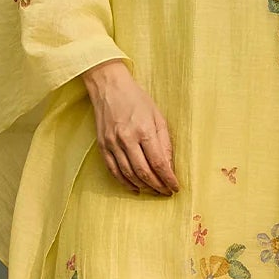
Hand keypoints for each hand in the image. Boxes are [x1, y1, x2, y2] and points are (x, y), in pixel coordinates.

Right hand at [82, 59, 178, 194]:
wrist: (109, 86)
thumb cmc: (137, 99)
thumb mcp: (158, 116)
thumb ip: (164, 142)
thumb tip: (169, 166)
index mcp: (144, 130)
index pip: (159, 163)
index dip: (168, 179)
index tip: (175, 187)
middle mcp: (127, 139)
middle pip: (144, 172)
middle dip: (157, 186)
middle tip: (166, 192)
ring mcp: (113, 143)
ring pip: (129, 174)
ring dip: (143, 186)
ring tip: (154, 191)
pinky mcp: (103, 145)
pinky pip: (113, 170)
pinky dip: (124, 182)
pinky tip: (135, 188)